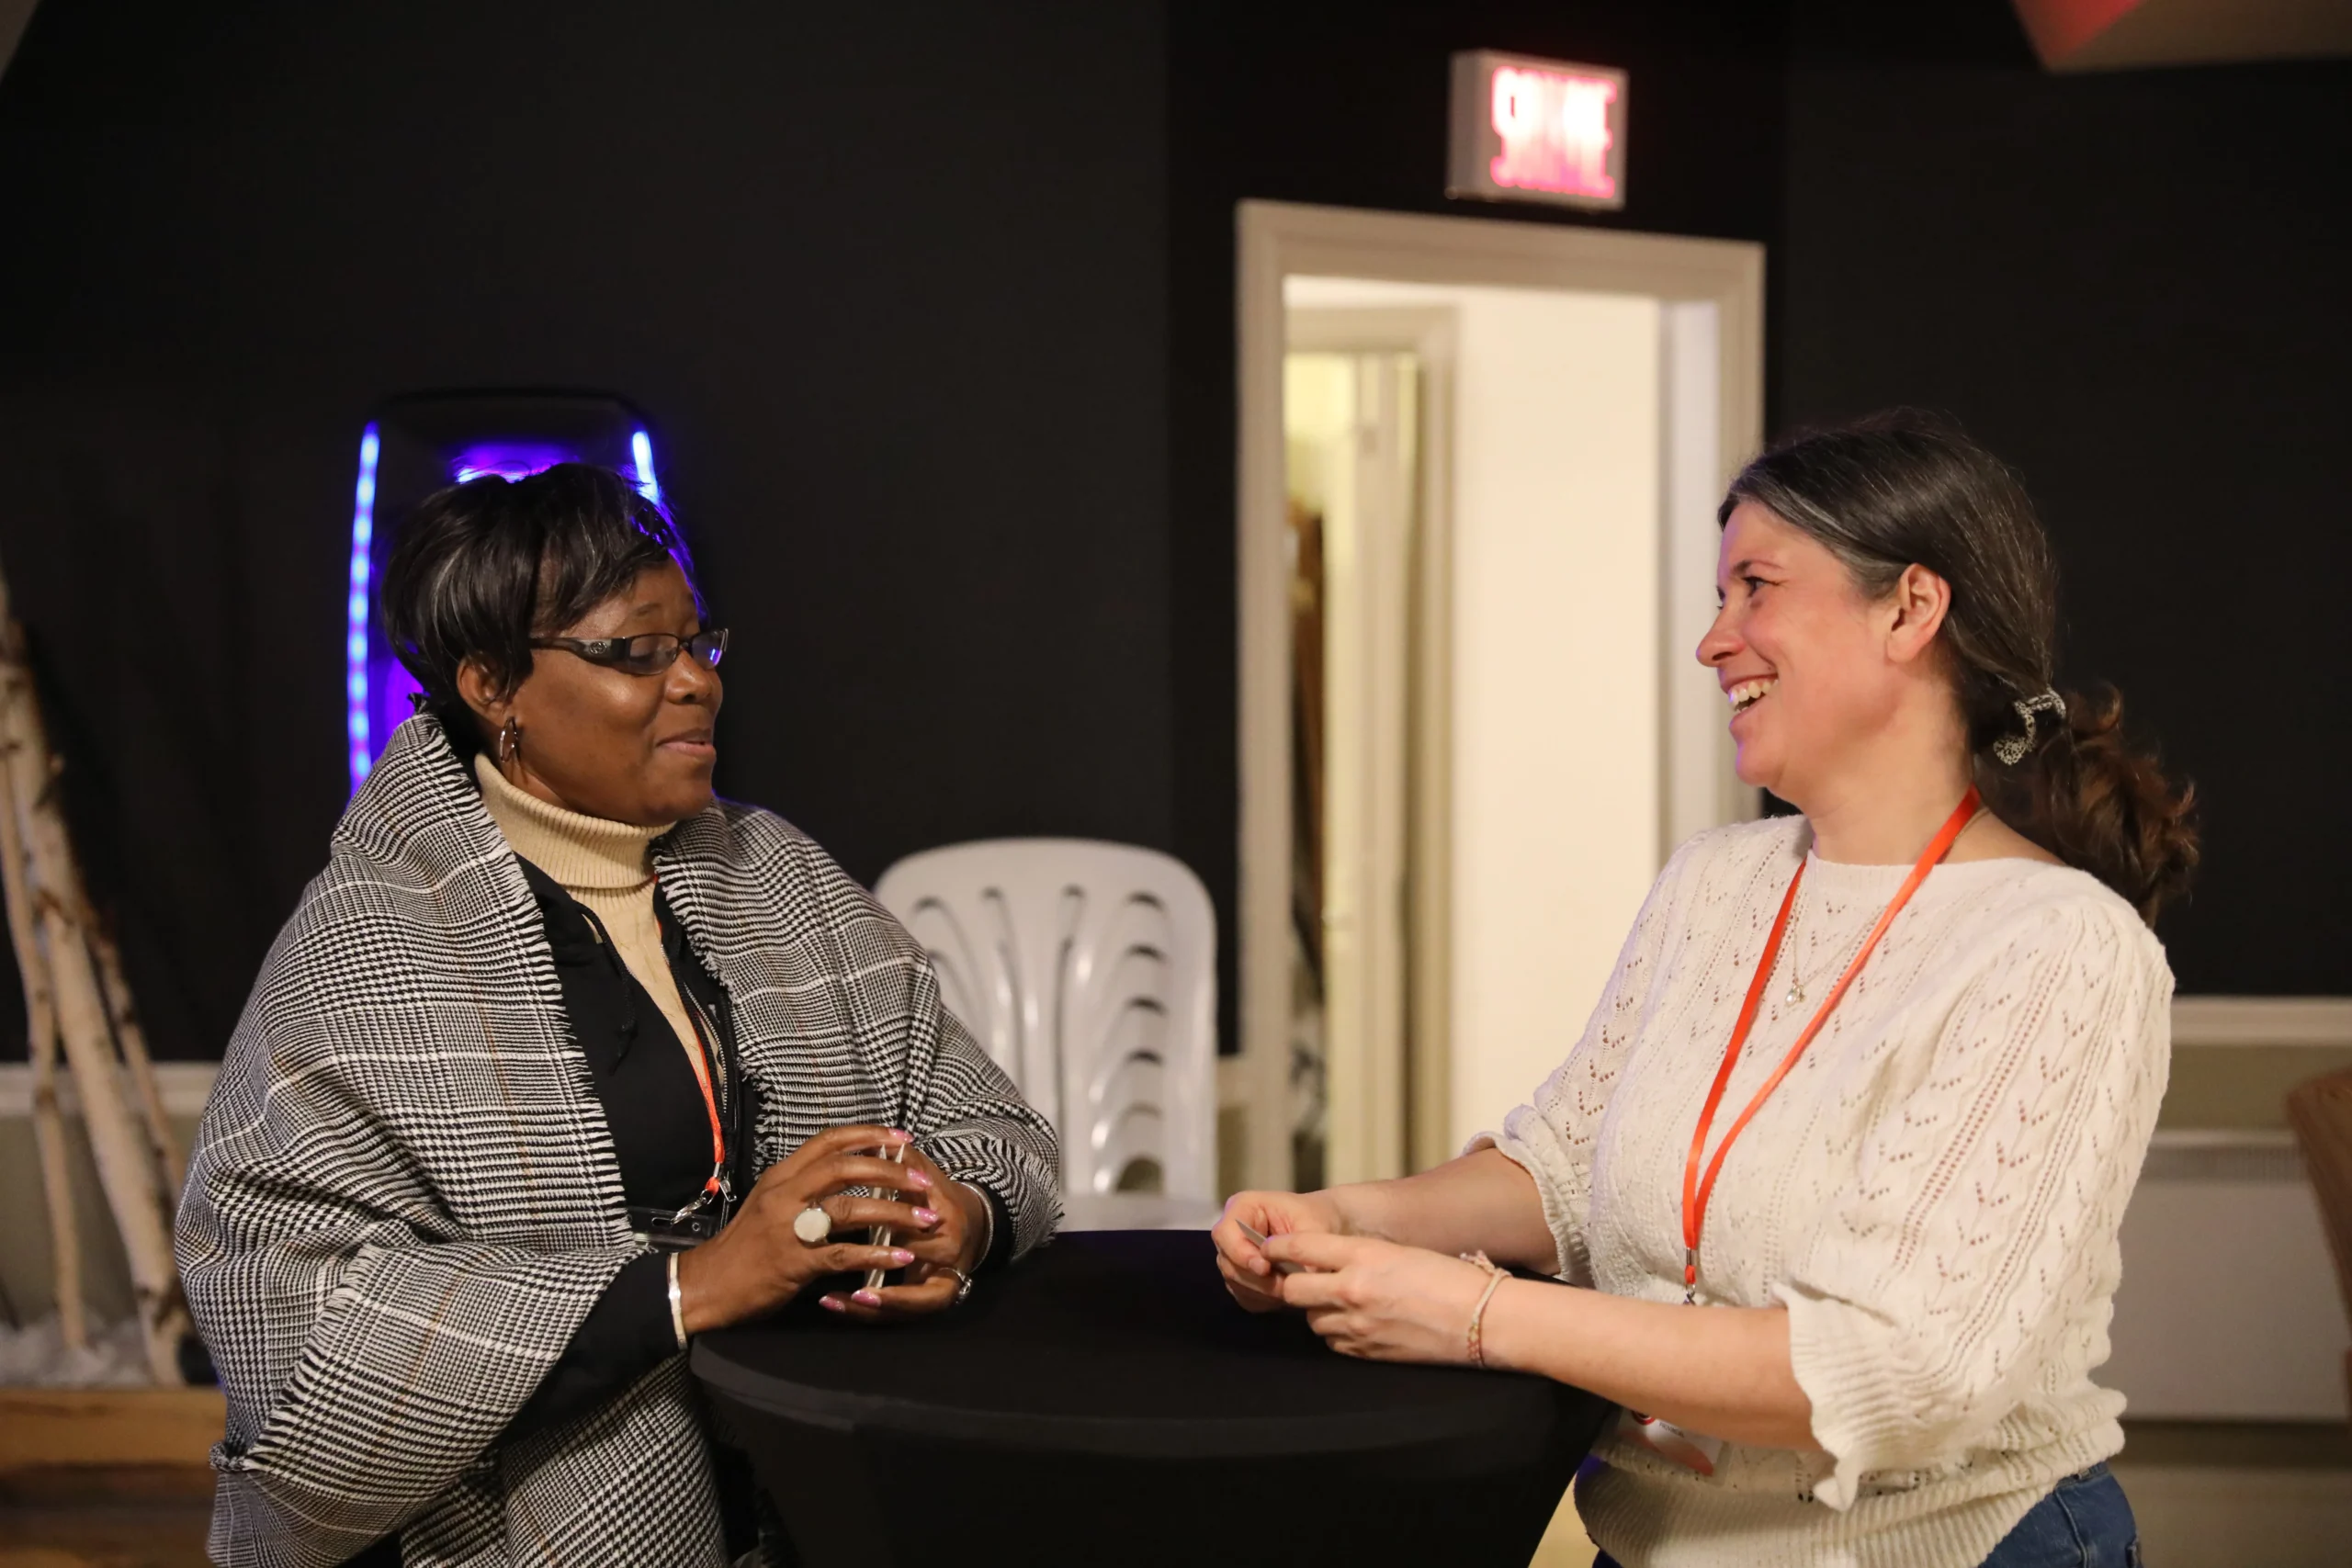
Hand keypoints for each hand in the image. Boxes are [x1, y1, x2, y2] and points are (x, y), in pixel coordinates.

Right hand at [674, 1125, 935, 1333]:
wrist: (707, 1284)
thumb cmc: (743, 1245)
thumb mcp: (768, 1202)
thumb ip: (802, 1186)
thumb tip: (845, 1171)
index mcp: (781, 1176)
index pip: (829, 1141)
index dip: (869, 1135)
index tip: (901, 1138)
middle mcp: (785, 1194)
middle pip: (845, 1168)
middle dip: (890, 1171)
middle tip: (922, 1180)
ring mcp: (788, 1228)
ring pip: (850, 1209)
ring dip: (894, 1212)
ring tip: (925, 1218)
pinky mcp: (793, 1263)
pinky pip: (843, 1254)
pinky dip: (876, 1254)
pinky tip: (901, 1256)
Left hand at [817, 1138, 988, 1322]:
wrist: (973, 1225)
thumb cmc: (937, 1198)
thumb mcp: (924, 1175)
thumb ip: (902, 1161)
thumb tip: (873, 1141)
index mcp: (945, 1218)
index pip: (911, 1224)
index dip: (881, 1223)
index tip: (843, 1219)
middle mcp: (949, 1253)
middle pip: (910, 1264)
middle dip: (871, 1266)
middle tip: (827, 1263)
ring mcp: (945, 1281)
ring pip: (907, 1302)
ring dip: (868, 1304)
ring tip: (829, 1298)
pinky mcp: (936, 1299)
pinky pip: (904, 1314)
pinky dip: (870, 1313)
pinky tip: (835, 1305)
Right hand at [1211, 1188, 1346, 1313]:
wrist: (1325, 1226)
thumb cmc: (1318, 1218)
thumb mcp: (1315, 1226)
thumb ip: (1301, 1248)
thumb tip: (1297, 1276)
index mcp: (1243, 1207)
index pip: (1225, 1233)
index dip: (1241, 1253)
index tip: (1266, 1268)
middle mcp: (1232, 1232)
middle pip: (1227, 1262)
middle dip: (1256, 1279)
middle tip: (1285, 1287)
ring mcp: (1234, 1256)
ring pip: (1235, 1282)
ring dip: (1262, 1292)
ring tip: (1290, 1291)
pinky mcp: (1242, 1278)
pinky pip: (1244, 1295)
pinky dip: (1263, 1300)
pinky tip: (1285, 1295)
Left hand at [1265, 1232, 1495, 1365]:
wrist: (1482, 1318)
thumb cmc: (1449, 1278)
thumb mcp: (1401, 1251)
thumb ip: (1360, 1255)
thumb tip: (1327, 1260)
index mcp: (1364, 1254)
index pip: (1301, 1246)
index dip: (1278, 1247)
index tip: (1269, 1248)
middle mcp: (1353, 1288)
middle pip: (1293, 1289)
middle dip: (1293, 1284)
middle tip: (1302, 1280)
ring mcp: (1357, 1325)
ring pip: (1312, 1319)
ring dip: (1318, 1310)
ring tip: (1342, 1303)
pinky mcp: (1367, 1352)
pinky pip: (1333, 1343)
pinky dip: (1338, 1334)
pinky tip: (1358, 1325)